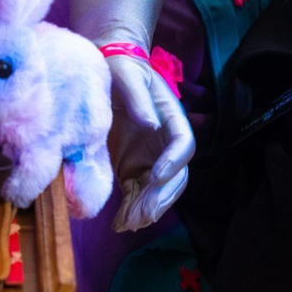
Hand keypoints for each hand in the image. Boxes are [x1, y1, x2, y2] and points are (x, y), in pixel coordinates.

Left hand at [104, 53, 193, 231]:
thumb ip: (138, 98)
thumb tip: (151, 124)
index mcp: (172, 117)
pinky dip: (132, 210)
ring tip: (128, 222)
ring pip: (160, 191)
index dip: (173, 162)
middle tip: (140, 214)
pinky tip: (120, 223)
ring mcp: (151, 158)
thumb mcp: (125, 75)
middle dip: (161, 197)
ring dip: (148, 209)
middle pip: (177, 176)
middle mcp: (166, 142)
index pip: (184, 144)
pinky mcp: (134, 168)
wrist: (107, 74)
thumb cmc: (119, 69)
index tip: (154, 176)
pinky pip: (138, 194)